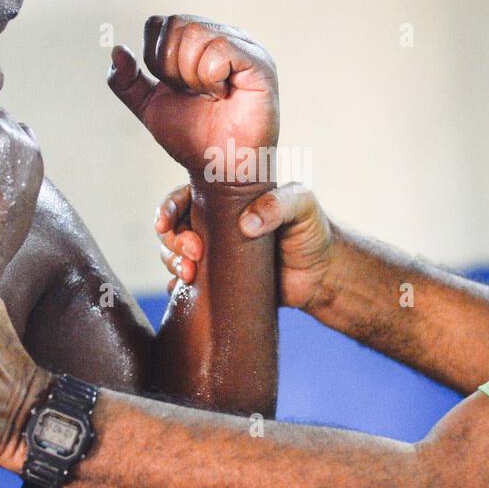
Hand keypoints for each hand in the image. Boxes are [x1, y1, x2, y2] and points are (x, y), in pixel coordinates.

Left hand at [107, 15, 277, 183]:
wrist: (218, 169)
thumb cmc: (193, 137)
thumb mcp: (148, 106)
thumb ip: (127, 81)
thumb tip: (116, 50)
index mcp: (197, 40)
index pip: (158, 23)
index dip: (155, 58)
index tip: (175, 87)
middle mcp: (221, 35)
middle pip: (175, 25)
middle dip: (172, 68)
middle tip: (194, 94)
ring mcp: (243, 46)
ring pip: (195, 33)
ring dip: (193, 75)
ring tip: (210, 95)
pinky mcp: (259, 63)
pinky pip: (220, 49)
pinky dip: (211, 77)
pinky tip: (223, 94)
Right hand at [155, 181, 336, 309]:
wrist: (322, 275)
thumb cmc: (312, 230)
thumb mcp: (301, 205)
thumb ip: (278, 205)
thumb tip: (245, 224)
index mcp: (226, 200)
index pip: (185, 197)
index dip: (168, 209)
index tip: (166, 224)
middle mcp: (214, 224)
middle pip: (173, 228)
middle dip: (172, 241)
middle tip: (194, 254)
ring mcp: (214, 254)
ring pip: (175, 255)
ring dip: (173, 263)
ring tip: (190, 275)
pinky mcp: (217, 281)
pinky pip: (187, 284)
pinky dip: (176, 287)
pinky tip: (181, 290)